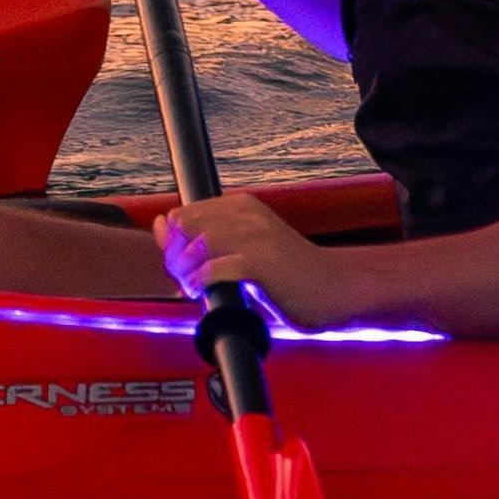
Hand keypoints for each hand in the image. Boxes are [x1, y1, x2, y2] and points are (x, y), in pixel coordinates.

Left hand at [154, 192, 345, 328]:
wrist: (338, 287)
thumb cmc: (290, 273)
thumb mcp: (244, 248)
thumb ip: (204, 238)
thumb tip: (160, 225)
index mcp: (240, 206)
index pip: (182, 215)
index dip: (172, 244)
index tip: (179, 266)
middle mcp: (246, 214)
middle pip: (184, 229)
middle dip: (174, 258)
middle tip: (182, 281)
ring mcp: (255, 236)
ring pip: (196, 247)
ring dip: (185, 272)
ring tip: (192, 288)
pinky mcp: (262, 263)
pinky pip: (215, 269)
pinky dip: (201, 282)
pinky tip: (202, 292)